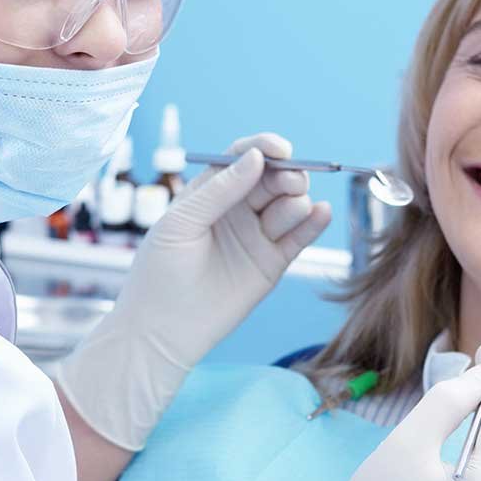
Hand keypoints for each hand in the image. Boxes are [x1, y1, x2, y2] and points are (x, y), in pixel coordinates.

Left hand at [55, 134, 330, 452]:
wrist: (163, 331)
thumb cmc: (160, 274)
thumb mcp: (181, 223)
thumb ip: (219, 189)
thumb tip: (255, 157)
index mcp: (209, 193)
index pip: (242, 158)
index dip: (263, 148)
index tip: (280, 149)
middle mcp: (236, 210)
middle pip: (273, 178)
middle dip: (287, 174)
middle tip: (289, 182)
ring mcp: (256, 236)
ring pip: (290, 203)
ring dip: (297, 199)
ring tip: (288, 212)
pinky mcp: (272, 263)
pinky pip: (300, 236)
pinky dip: (314, 222)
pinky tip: (320, 213)